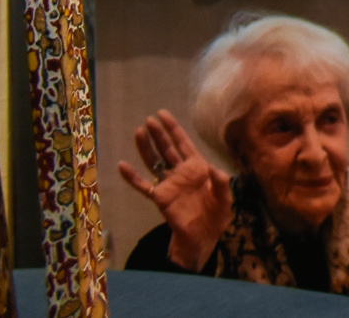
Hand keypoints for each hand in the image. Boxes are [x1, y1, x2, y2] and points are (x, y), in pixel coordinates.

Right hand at [116, 109, 233, 268]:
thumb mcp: (225, 197)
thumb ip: (222, 183)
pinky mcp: (160, 198)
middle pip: (167, 149)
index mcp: (198, 166)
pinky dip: (132, 177)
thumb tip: (216, 171)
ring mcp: (169, 184)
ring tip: (139, 132)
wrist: (205, 235)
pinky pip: (143, 186)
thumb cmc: (217, 213)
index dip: (173, 128)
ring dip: (146, 148)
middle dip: (159, 134)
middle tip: (150, 119)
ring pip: (155, 162)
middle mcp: (181, 172)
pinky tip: (122, 166)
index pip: (183, 143)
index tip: (162, 114)